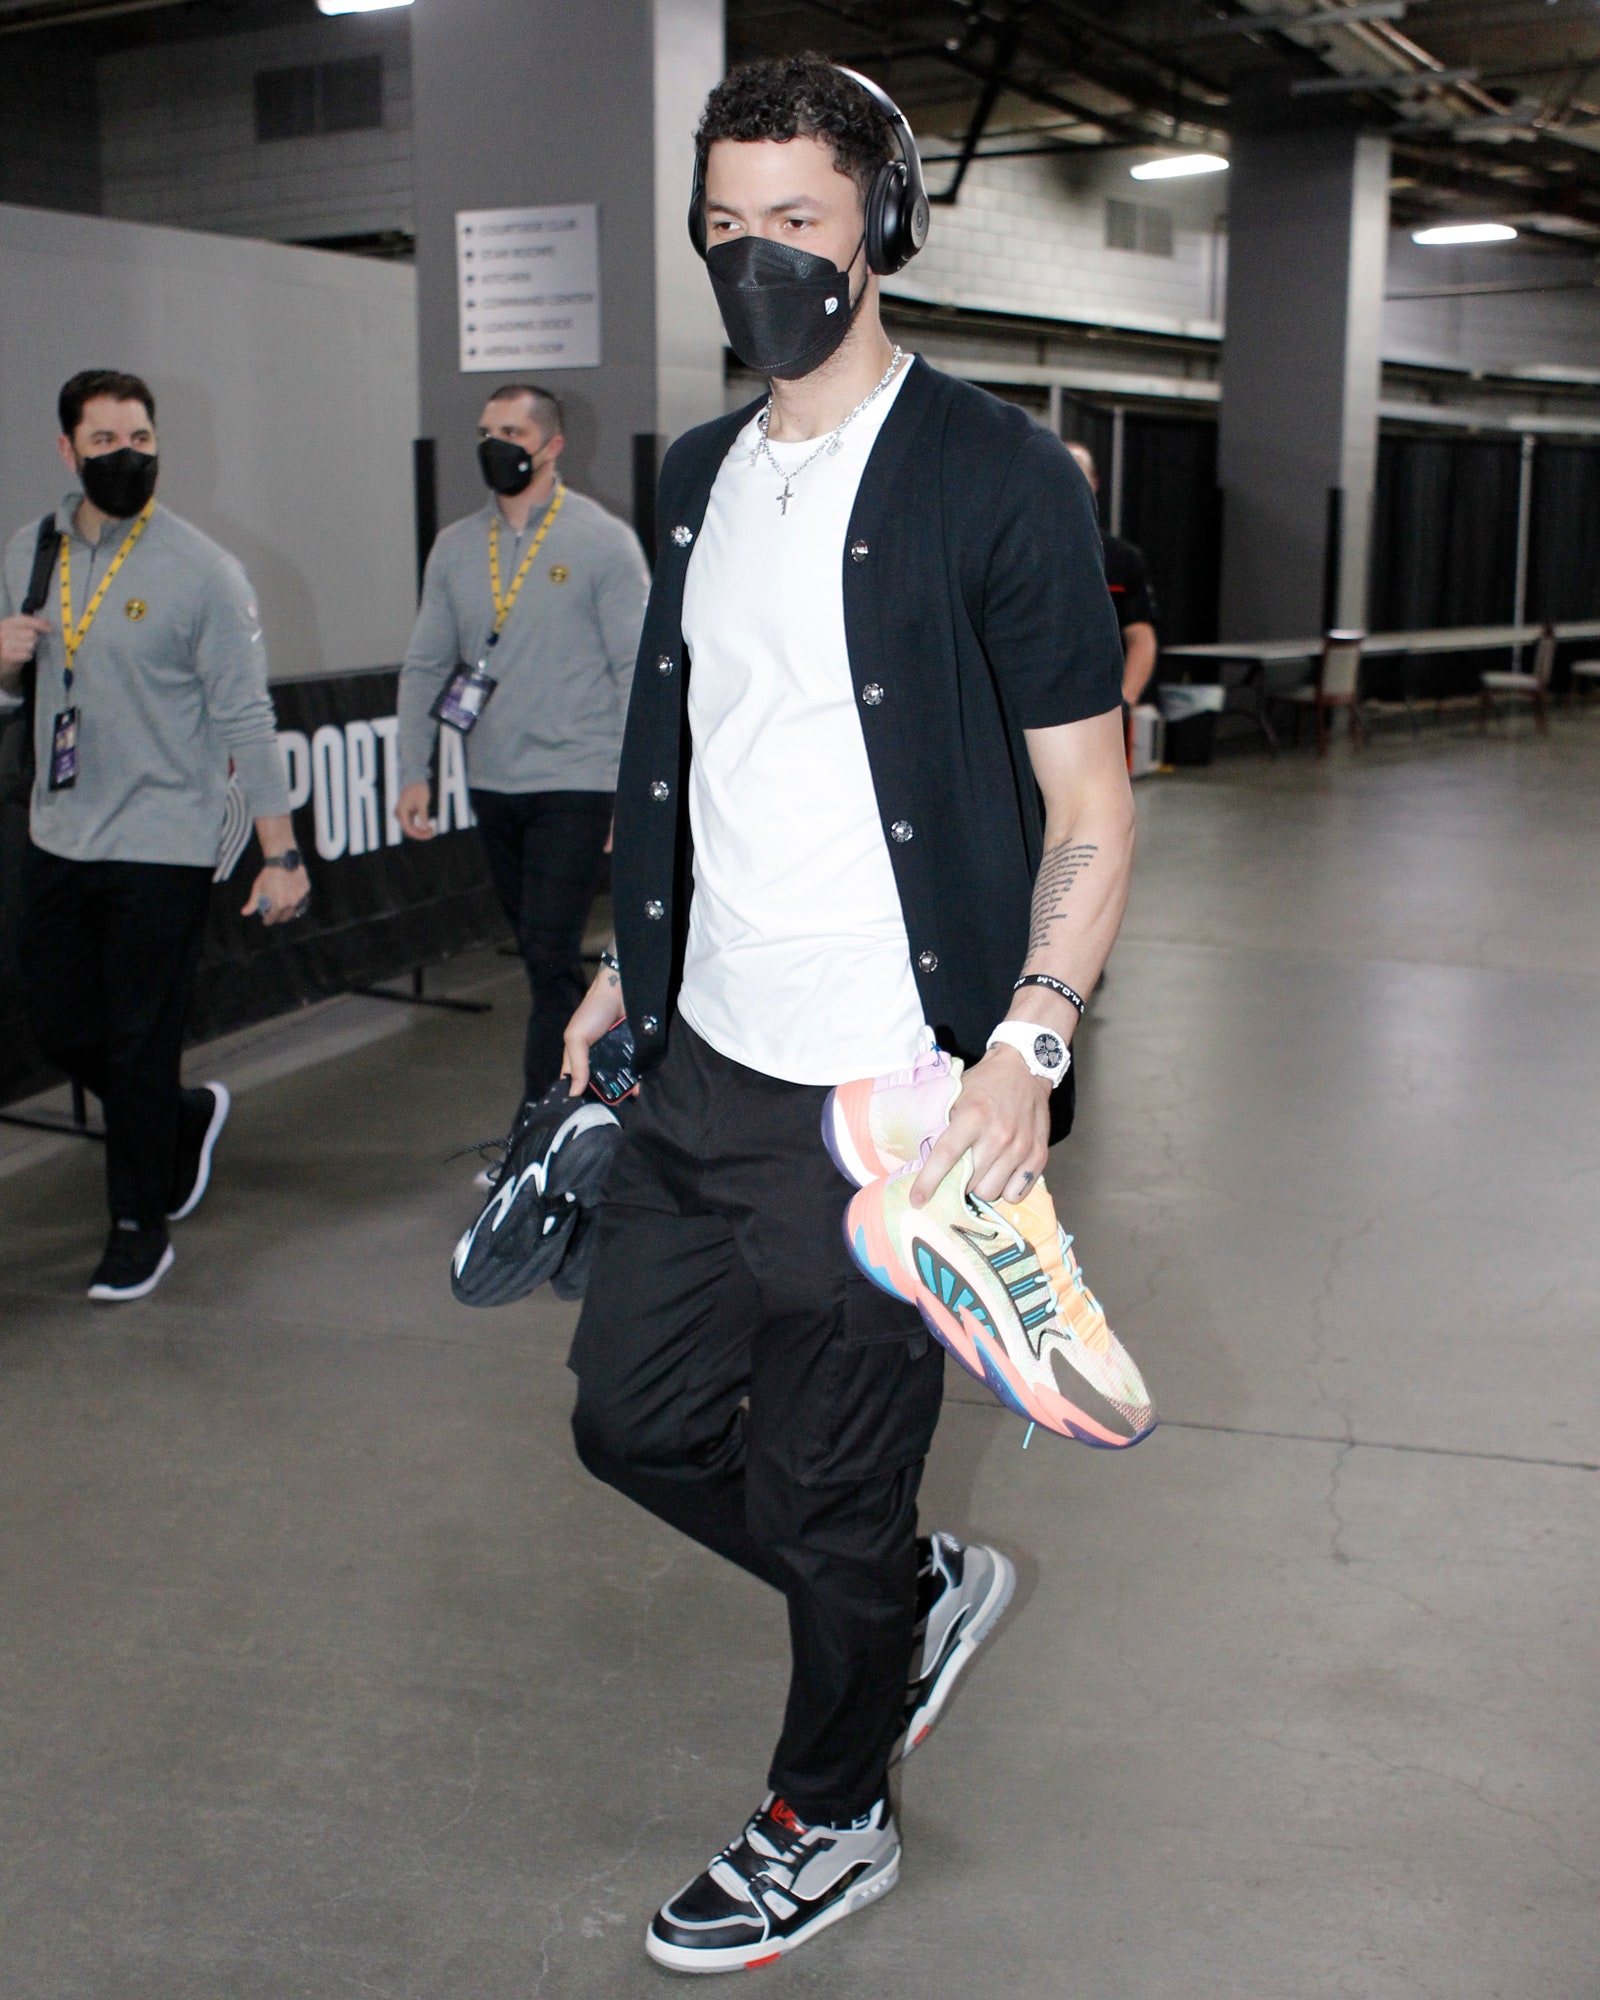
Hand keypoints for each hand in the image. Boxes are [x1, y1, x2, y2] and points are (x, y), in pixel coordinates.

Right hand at [0, 614, 48, 669]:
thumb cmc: (10, 645)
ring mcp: (4, 644)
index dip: (38, 623)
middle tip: (29, 643)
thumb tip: (47, 624)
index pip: (24, 620)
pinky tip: (21, 655)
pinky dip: (27, 656)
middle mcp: (3, 632)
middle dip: (35, 639)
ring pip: (30, 644)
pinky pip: (27, 654)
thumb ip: (26, 626)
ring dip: (31, 648)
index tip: (49, 628)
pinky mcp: (7, 655)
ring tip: (23, 649)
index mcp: (6, 624)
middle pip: (30, 633)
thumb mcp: (14, 632)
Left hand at [243, 861, 310, 924]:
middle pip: (284, 917)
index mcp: (278, 904)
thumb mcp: (258, 888)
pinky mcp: (306, 891)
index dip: (267, 921)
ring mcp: (299, 897)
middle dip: (278, 918)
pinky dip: (296, 901)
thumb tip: (244, 913)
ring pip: (294, 910)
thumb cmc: (268, 874)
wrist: (283, 860)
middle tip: (275, 915)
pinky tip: (292, 897)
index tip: (266, 921)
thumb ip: (253, 903)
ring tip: (284, 908)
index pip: (272, 919)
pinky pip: (301, 900)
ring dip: (288, 911)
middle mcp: (290, 903)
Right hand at [397, 781, 434, 839]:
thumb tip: (425, 828)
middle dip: (421, 833)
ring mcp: (403, 815)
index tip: (429, 835)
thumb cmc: (418, 788)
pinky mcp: (408, 814)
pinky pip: (413, 824)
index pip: (408, 828)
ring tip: (433, 831)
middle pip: (409, 830)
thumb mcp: (422, 802)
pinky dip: (421, 826)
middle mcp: (400, 814)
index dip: (418, 834)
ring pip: (411, 828)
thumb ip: (423, 816)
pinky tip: (430, 827)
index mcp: (401, 811)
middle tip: (433, 833)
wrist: (414, 778)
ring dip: (421, 831)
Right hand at [561, 963, 625, 1097]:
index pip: (576, 1081)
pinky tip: (638, 1090)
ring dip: (622, 1089)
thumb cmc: (592, 1011)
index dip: (578, 1094)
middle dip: (604, 1095)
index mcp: (578, 1057)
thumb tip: (573, 1092)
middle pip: (599, 1084)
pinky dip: (636, 1079)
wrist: (620, 990)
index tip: (583, 1111)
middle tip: (609, 1110)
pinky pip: (634, 1069)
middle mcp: (596, 1059)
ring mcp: (615, 1056)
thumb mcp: (576, 1037)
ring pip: (618, 1079)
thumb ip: (576, 1064)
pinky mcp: (632, 1052)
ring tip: (627, 1101)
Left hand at [910, 1045, 1050, 1208]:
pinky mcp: (1038, 1156)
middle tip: (960, 1171)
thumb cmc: (985, 1084)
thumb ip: (944, 1125)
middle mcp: (999, 1134)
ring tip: (981, 1170)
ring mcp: (1021, 1147)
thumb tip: (923, 1159)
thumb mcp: (957, 1095)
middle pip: (970, 1183)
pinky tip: (1001, 1175)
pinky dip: (1005, 1190)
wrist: (1025, 1069)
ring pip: (991, 1192)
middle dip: (959, 1182)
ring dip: (981, 1187)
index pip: (946, 1155)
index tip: (917, 1199)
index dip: (929, 1181)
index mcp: (974, 1116)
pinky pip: (1016, 1193)